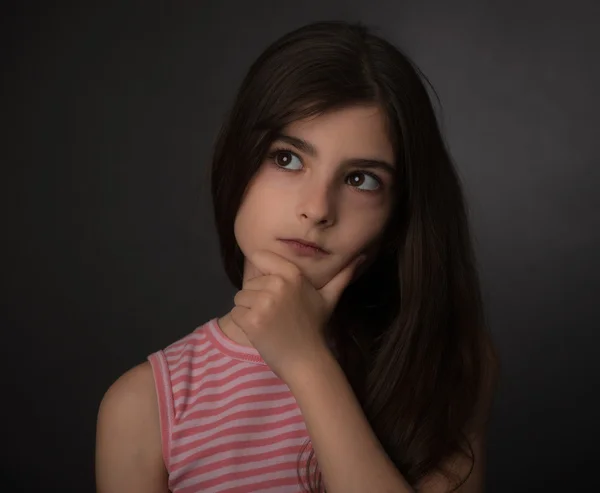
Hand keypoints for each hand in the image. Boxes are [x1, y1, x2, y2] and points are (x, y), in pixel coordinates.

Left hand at [230, 250, 365, 381]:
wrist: (307, 361)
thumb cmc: (315, 328)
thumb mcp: (329, 298)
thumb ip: (341, 276)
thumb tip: (360, 257)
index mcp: (292, 274)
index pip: (260, 257)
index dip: (261, 272)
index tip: (269, 288)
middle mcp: (277, 284)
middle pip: (249, 283)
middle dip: (256, 297)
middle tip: (275, 314)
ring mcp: (263, 302)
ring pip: (240, 298)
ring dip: (248, 311)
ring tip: (268, 323)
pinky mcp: (251, 320)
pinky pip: (234, 314)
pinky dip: (242, 323)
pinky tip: (259, 332)